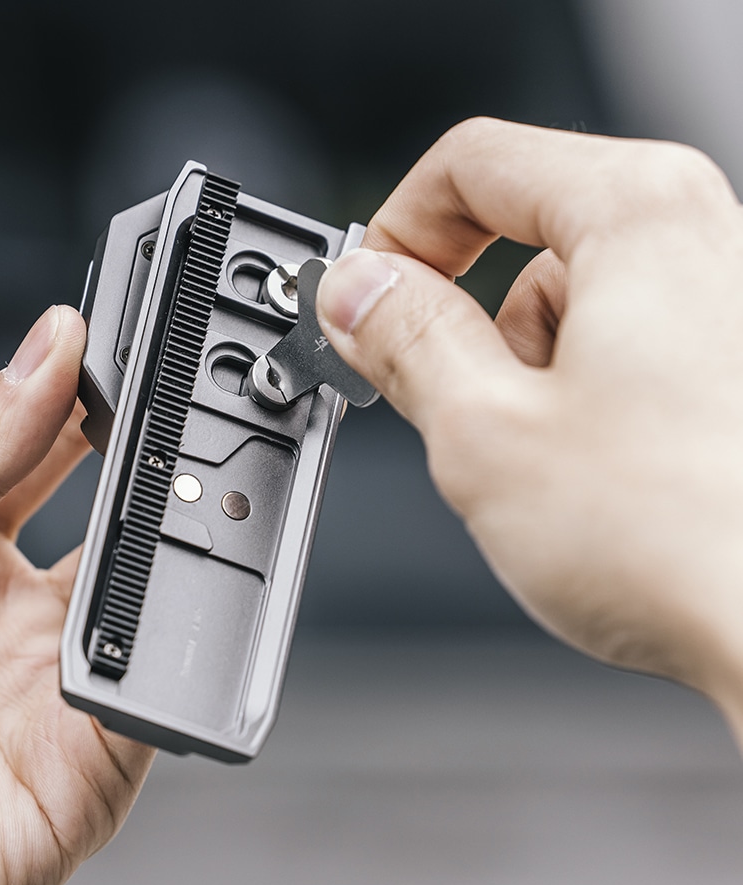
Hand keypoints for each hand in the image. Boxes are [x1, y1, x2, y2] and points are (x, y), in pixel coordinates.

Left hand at [0, 306, 153, 884]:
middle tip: (175, 423)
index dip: (83, 404)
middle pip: (111, 522)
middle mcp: (9, 617)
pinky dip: (175, 652)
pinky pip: (161, 691)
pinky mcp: (99, 759)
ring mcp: (57, 685)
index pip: (40, 457)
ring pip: (152, 598)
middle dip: (152, 472)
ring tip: (181, 501)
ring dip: (175, 552)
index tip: (122, 355)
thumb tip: (40, 355)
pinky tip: (162, 614)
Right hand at [316, 118, 742, 733]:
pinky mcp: (730, 366)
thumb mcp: (486, 431)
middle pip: (521, 236)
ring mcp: (725, 304)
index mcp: (639, 217)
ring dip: (520, 376)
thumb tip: (357, 294)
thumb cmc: (688, 542)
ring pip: (568, 304)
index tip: (364, 301)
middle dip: (462, 323)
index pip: (472, 163)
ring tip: (536, 464)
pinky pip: (618, 348)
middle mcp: (701, 239)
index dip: (394, 232)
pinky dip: (575, 399)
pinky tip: (587, 475)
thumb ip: (403, 341)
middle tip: (440, 402)